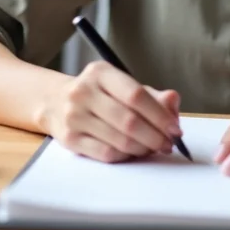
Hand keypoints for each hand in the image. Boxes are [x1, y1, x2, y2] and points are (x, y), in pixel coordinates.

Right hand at [43, 61, 181, 162]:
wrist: (54, 101)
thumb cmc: (98, 94)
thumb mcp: (121, 85)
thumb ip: (151, 94)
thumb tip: (173, 101)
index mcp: (100, 72)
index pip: (136, 95)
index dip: (160, 115)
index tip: (175, 129)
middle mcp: (84, 92)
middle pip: (129, 121)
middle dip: (155, 136)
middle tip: (168, 144)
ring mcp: (74, 116)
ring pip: (119, 140)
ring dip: (143, 148)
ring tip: (153, 148)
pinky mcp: (69, 139)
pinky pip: (106, 154)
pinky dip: (126, 156)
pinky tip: (134, 152)